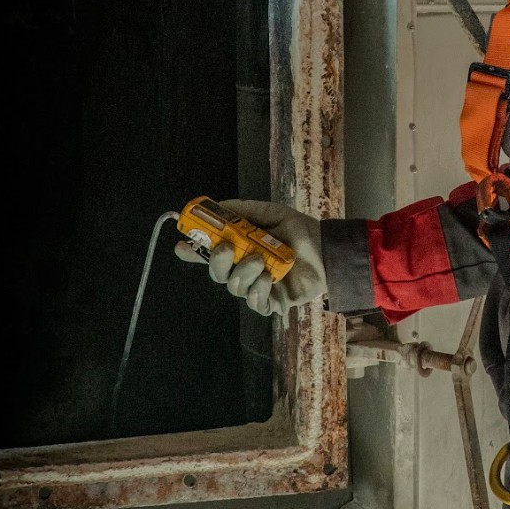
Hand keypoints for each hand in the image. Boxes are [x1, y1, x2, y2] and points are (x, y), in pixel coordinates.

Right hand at [175, 198, 326, 317]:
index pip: (210, 253)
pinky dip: (259, 290)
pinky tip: (270, 279)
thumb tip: (218, 206)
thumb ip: (244, 211)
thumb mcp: (271, 213)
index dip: (193, 251)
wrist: (328, 251)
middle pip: (217, 273)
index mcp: (241, 248)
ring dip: (244, 272)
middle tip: (228, 248)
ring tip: (261, 261)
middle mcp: (245, 269)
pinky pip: (254, 302)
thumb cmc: (301, 232)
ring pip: (234, 287)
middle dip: (218, 261)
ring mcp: (257, 287)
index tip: (181, 246)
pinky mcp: (271, 302)